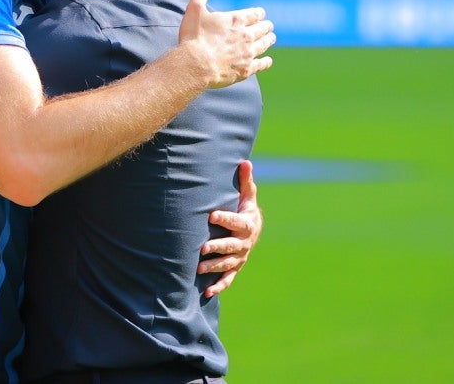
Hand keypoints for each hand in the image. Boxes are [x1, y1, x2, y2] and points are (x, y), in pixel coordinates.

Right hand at [179, 0, 274, 88]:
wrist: (196, 64)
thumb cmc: (194, 37)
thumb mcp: (194, 10)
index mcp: (236, 20)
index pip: (254, 14)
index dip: (258, 13)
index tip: (261, 13)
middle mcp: (246, 35)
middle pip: (262, 29)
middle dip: (266, 26)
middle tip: (269, 26)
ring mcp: (247, 53)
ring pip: (264, 45)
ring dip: (268, 40)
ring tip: (271, 38)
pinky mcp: (246, 69)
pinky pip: (261, 65)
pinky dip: (266, 62)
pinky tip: (268, 61)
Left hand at [199, 160, 262, 296]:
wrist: (253, 229)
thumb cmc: (245, 208)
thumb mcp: (247, 195)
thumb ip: (245, 181)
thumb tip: (245, 161)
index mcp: (247, 224)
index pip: (236, 221)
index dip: (225, 218)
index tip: (212, 215)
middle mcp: (244, 243)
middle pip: (232, 246)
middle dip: (218, 247)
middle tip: (204, 248)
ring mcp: (240, 257)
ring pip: (228, 263)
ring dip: (215, 267)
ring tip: (199, 268)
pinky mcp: (235, 267)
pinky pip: (228, 279)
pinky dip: (219, 286)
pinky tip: (207, 292)